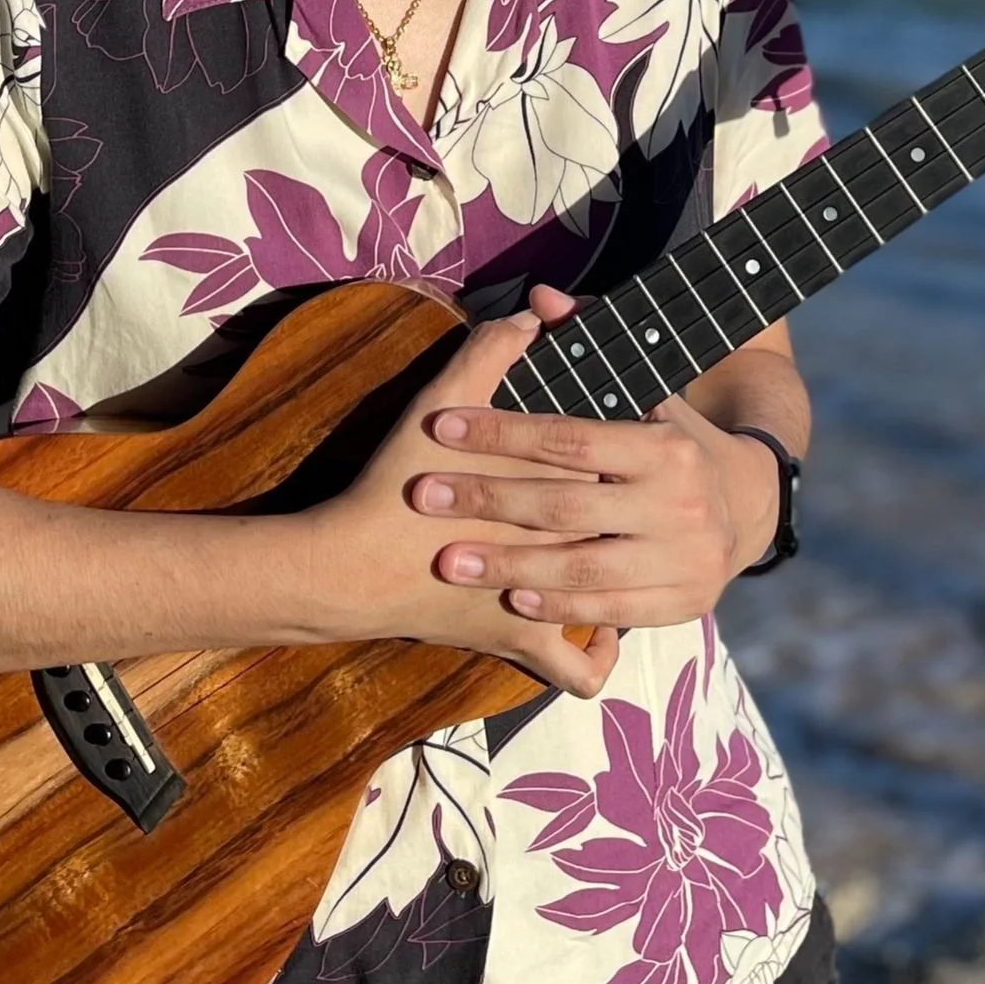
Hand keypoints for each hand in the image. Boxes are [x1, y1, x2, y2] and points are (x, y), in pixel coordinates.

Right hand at [312, 308, 621, 698]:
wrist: (350, 570)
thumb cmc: (394, 484)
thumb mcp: (441, 402)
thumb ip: (492, 351)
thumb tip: (533, 315)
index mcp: (561, 482)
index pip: (615, 460)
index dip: (627, 444)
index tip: (629, 436)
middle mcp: (568, 544)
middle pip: (623, 525)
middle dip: (632, 509)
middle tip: (634, 494)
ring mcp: (551, 601)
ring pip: (615, 592)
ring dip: (625, 574)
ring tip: (632, 552)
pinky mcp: (524, 647)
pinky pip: (579, 668)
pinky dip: (595, 655)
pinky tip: (602, 632)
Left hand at [403, 287, 784, 633]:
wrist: (749, 509)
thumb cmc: (674, 442)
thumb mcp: (646, 392)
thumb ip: (591, 346)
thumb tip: (540, 296)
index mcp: (666, 445)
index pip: (569, 438)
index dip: (501, 432)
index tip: (439, 427)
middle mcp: (679, 503)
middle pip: (565, 505)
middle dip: (487, 499)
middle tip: (423, 496)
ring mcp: (684, 558)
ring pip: (582, 566)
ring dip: (509, 564)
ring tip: (448, 559)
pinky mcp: (683, 603)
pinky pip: (610, 609)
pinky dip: (559, 605)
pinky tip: (511, 597)